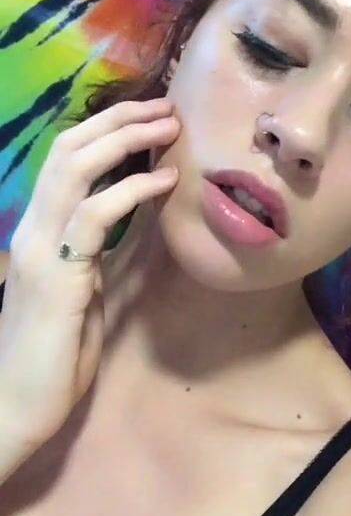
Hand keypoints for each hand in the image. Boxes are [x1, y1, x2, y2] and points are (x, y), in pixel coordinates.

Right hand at [0, 98, 180, 451]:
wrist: (15, 407)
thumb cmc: (53, 355)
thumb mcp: (83, 290)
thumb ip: (98, 252)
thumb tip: (132, 218)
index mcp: (38, 229)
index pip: (64, 159)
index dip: (106, 128)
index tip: (150, 116)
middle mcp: (32, 228)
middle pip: (68, 149)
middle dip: (119, 120)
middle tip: (166, 108)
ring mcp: (39, 248)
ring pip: (74, 168)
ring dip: (126, 140)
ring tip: (169, 128)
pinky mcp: (56, 275)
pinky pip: (95, 216)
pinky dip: (132, 190)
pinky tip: (166, 182)